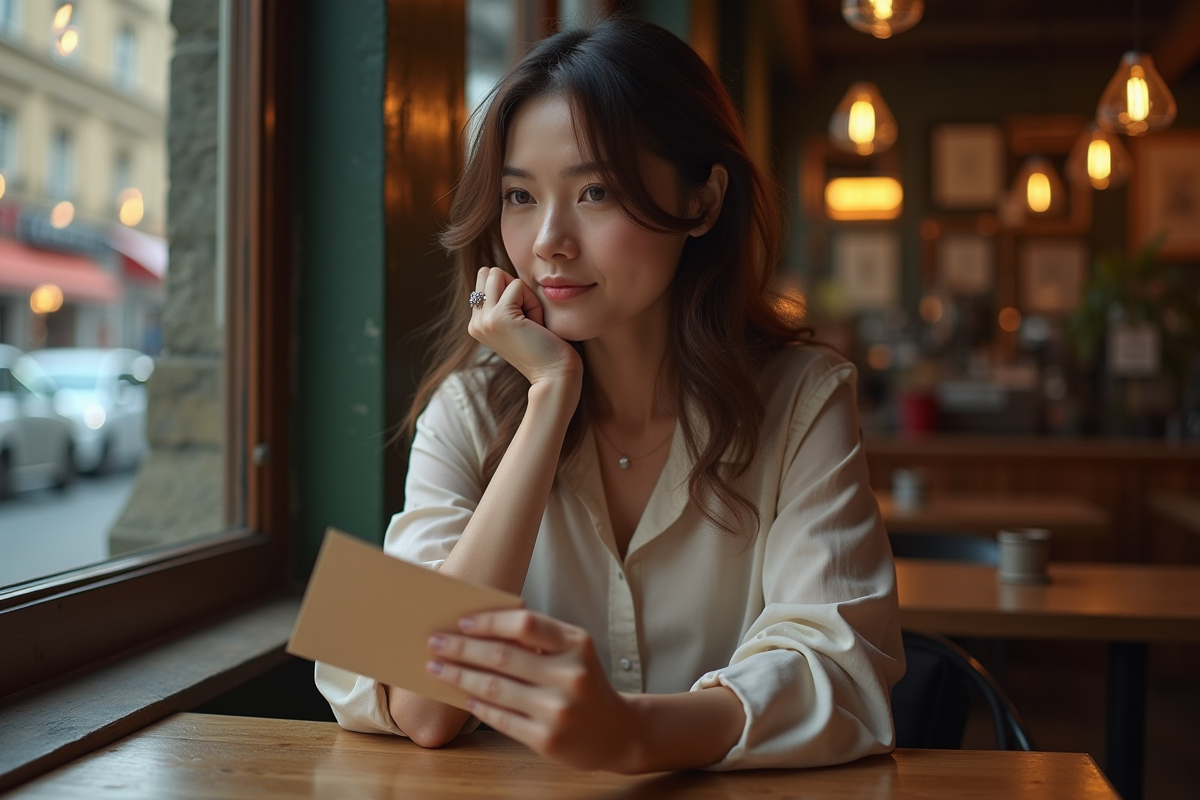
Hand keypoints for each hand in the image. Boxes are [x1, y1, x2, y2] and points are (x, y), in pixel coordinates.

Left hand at [426, 609, 642, 772]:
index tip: (461, 621)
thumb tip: (479, 630)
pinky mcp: (546, 739)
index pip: (524, 624)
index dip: (489, 621)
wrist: (616, 732)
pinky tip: (462, 697)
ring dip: (459, 675)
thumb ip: (538, 639)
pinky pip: (500, 718)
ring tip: (437, 667)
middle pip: (502, 656)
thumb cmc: (586, 683)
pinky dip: (476, 706)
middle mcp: (570, 675)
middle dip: (461, 648)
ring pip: (494, 687)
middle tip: (434, 641)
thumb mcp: (575, 652)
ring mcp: (558, 709)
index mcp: (577, 644)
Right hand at [468, 267, 581, 389]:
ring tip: (532, 321)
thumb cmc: (546, 346)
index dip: (513, 292)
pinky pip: (517, 285)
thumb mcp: (519, 319)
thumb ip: (504, 299)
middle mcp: (475, 323)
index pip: (487, 280)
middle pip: (489, 273)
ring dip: (523, 293)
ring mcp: (483, 321)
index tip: (525, 321)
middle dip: (515, 288)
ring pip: (498, 274)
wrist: (555, 375)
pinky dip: (533, 301)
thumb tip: (494, 270)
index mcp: (477, 324)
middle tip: (529, 319)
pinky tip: (537, 325)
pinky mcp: (498, 317)